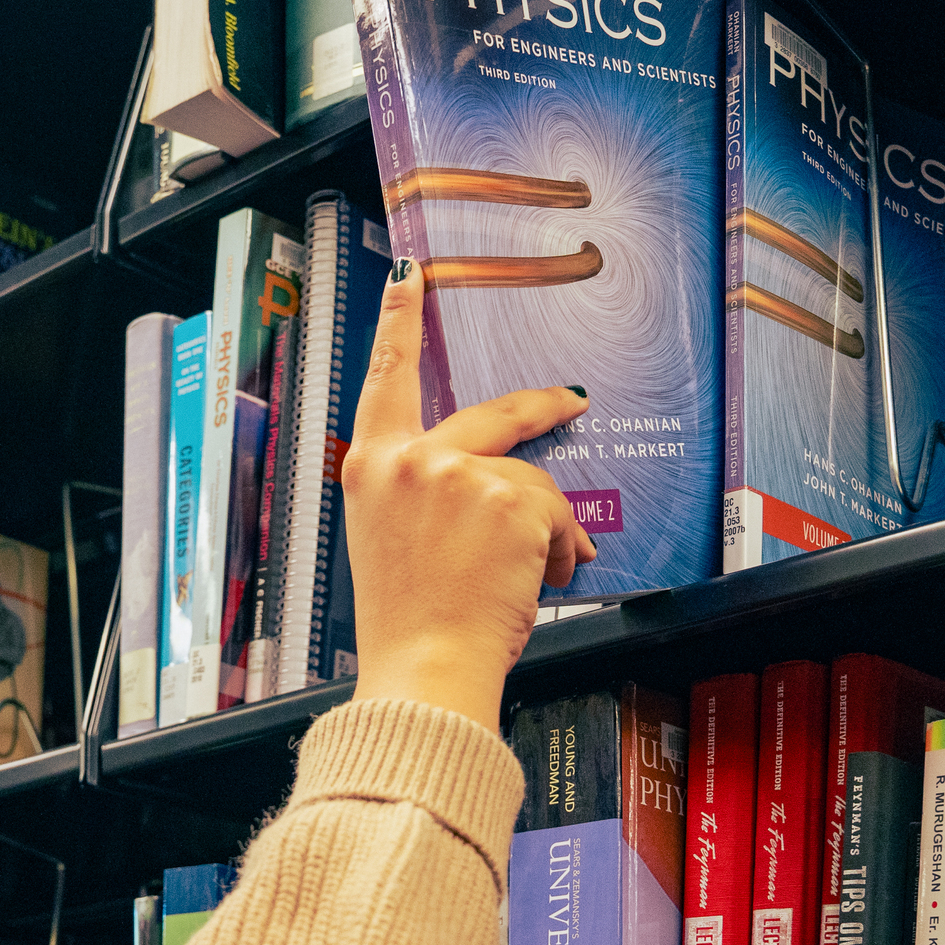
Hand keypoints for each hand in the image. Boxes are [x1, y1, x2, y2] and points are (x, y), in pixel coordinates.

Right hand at [342, 257, 595, 729]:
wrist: (424, 668)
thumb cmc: (410, 622)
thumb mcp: (396, 543)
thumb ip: (431, 497)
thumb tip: (498, 498)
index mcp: (371, 468)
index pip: (385, 379)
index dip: (397, 323)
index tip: (408, 277)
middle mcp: (410, 460)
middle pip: (496, 417)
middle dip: (543, 410)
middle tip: (573, 402)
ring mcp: (459, 475)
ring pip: (533, 486)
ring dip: (547, 533)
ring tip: (532, 578)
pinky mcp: (507, 499)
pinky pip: (557, 517)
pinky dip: (560, 553)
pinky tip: (541, 580)